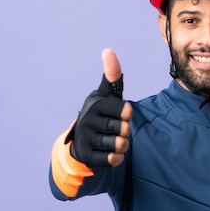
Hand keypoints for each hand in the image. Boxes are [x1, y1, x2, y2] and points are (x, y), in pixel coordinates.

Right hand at [68, 48, 132, 167]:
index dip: (128, 114)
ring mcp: (86, 139)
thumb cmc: (101, 114)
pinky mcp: (87, 156)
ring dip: (123, 146)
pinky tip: (112, 153)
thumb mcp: (107, 95)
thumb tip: (108, 50)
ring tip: (117, 141)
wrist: (81, 141)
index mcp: (95, 104)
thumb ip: (112, 76)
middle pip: (123, 129)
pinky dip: (117, 158)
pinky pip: (112, 160)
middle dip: (125, 131)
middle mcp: (88, 121)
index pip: (125, 110)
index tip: (123, 114)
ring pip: (118, 145)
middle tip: (118, 130)